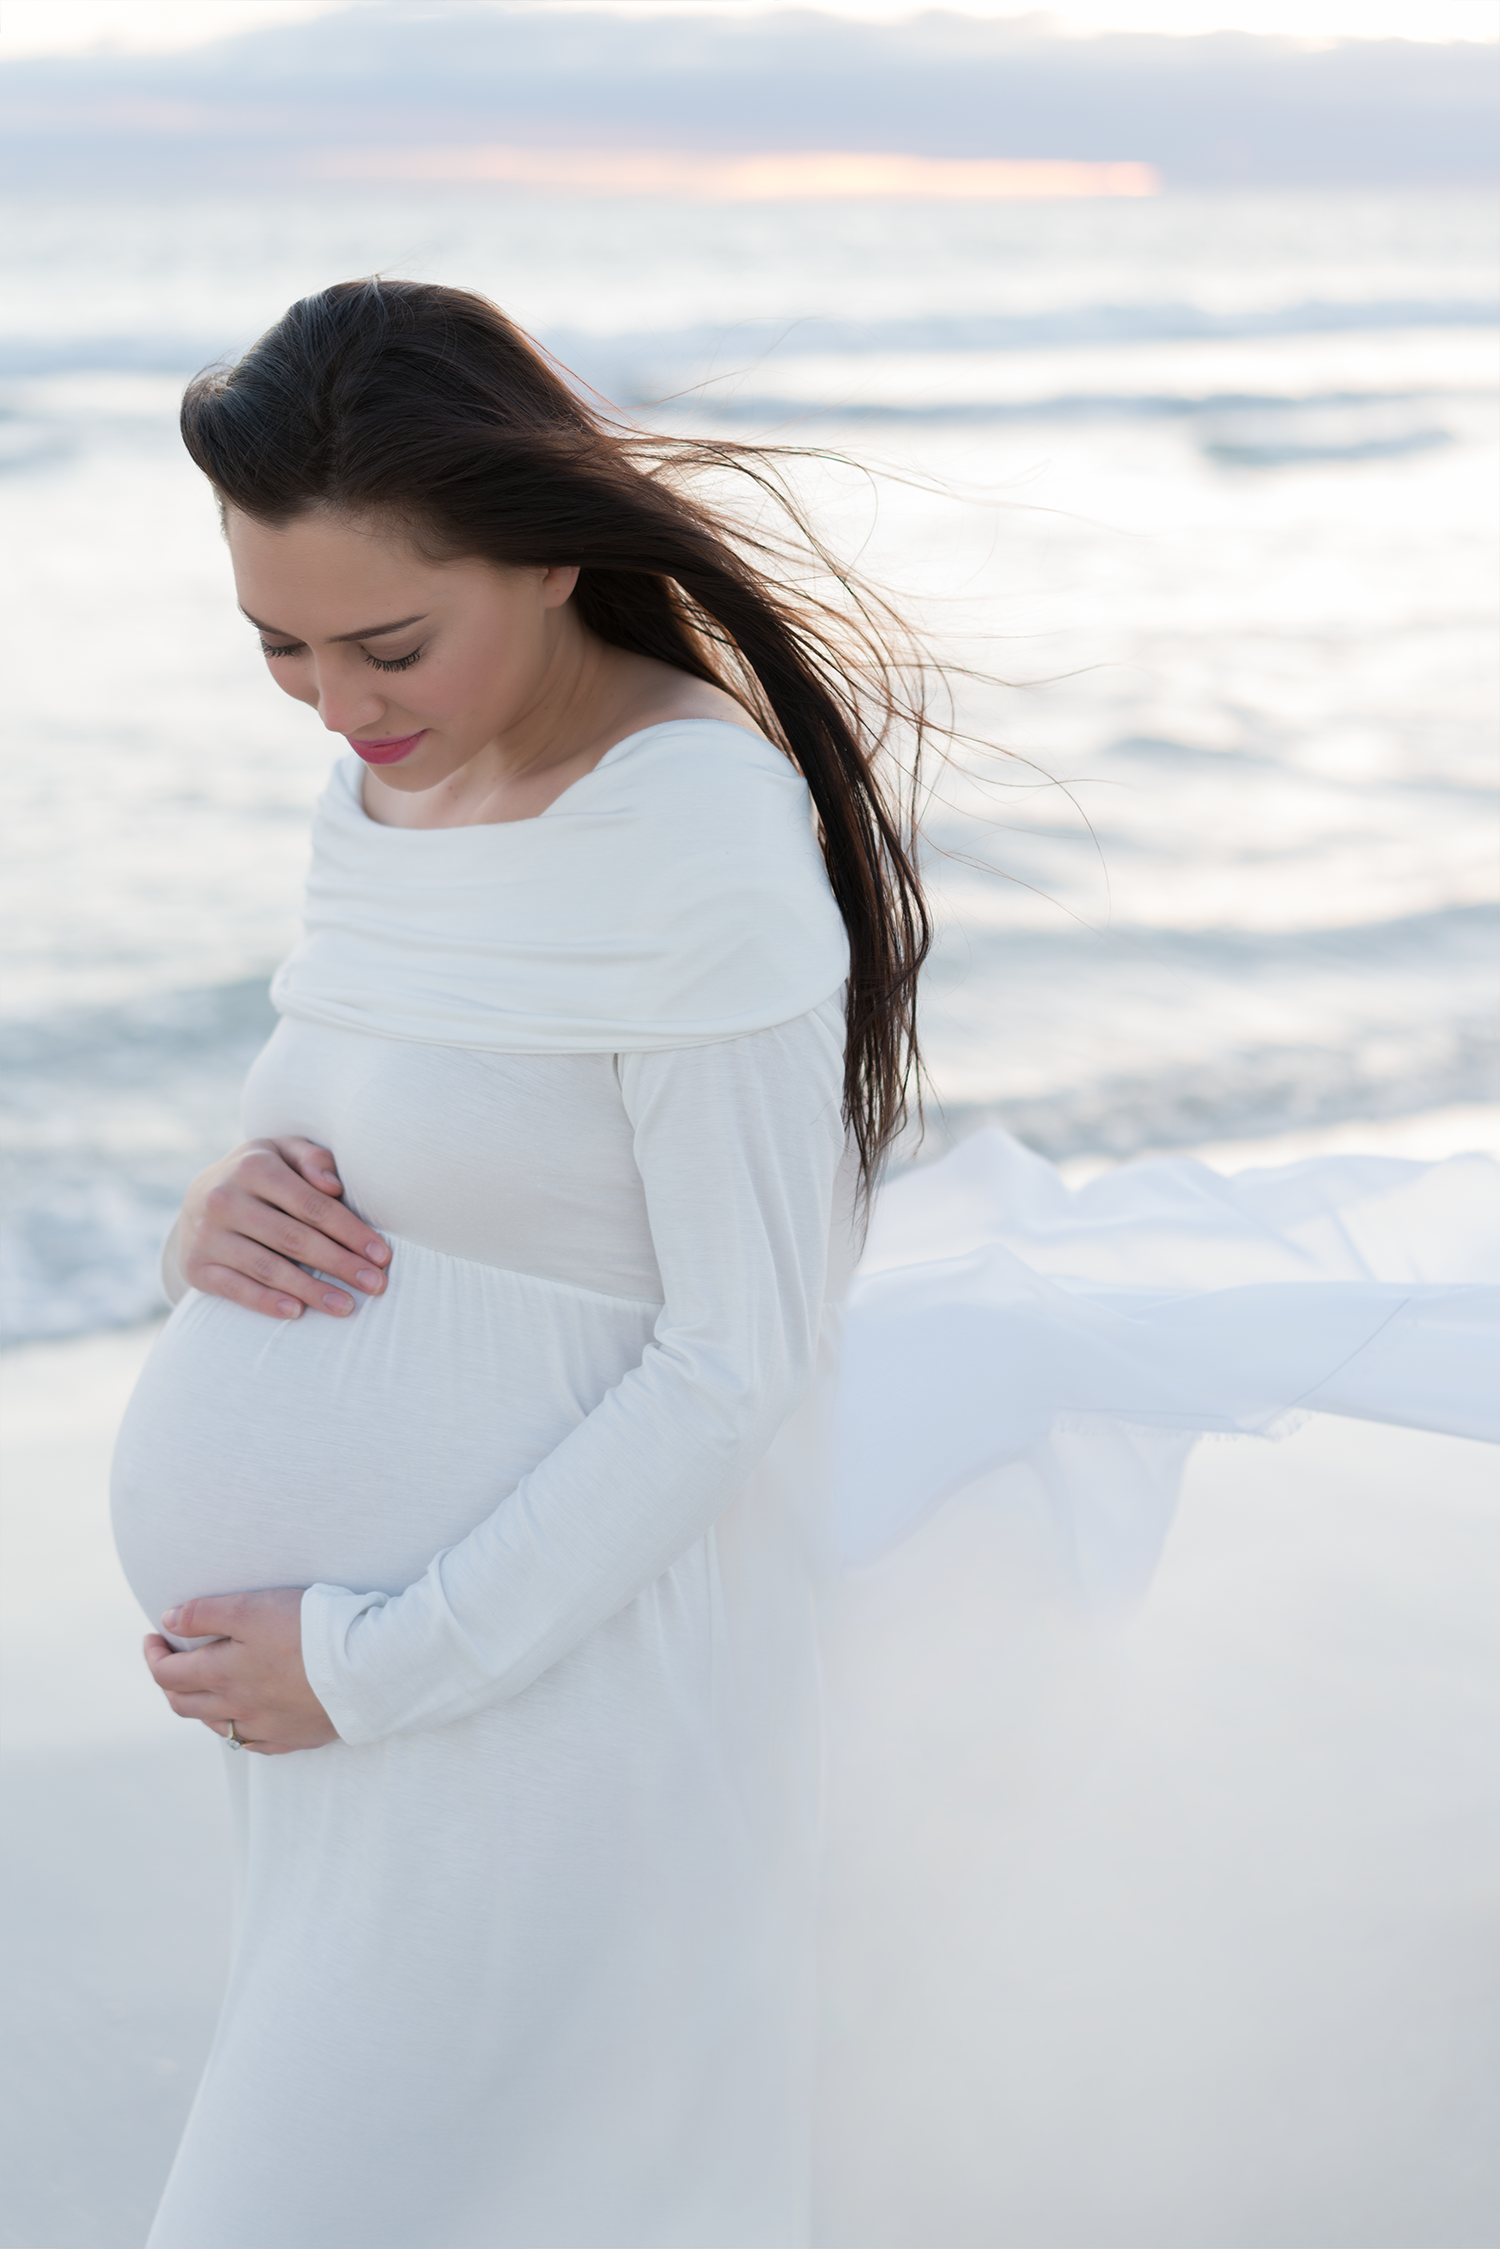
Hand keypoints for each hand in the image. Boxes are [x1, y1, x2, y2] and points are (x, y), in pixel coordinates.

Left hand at [144, 1589, 337, 1754]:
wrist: (367, 1667)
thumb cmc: (310, 1629)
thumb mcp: (251, 1607)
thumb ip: (204, 1613)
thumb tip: (167, 1622)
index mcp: (221, 1676)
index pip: (167, 1674)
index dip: (153, 1655)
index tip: (153, 1636)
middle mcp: (237, 1709)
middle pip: (184, 1705)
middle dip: (168, 1682)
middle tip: (168, 1660)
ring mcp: (266, 1728)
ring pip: (217, 1727)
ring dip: (199, 1707)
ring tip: (203, 1686)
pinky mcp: (295, 1738)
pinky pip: (254, 1743)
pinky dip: (239, 1730)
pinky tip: (246, 1720)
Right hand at [171, 1137, 390, 1321]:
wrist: (197, 1198)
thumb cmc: (260, 1176)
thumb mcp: (283, 1153)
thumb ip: (313, 1159)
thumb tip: (334, 1185)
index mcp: (253, 1166)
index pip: (313, 1205)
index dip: (351, 1232)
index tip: (381, 1256)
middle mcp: (224, 1198)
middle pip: (294, 1238)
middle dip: (340, 1264)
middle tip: (375, 1284)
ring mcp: (205, 1234)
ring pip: (268, 1267)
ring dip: (311, 1290)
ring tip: (347, 1306)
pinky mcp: (195, 1266)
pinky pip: (235, 1288)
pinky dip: (266, 1302)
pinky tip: (297, 1312)